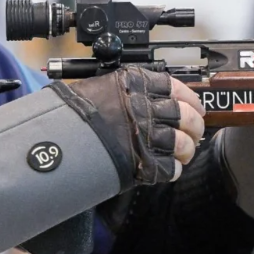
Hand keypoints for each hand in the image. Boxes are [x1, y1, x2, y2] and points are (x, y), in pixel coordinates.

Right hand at [62, 67, 204, 185]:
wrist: (58, 136)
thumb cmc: (76, 111)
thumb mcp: (104, 85)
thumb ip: (131, 89)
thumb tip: (157, 96)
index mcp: (136, 84)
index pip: (176, 87)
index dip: (190, 99)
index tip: (195, 106)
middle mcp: (144, 107)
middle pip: (184, 115)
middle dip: (195, 125)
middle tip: (195, 130)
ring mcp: (144, 134)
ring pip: (181, 142)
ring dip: (187, 149)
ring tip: (184, 152)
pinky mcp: (141, 161)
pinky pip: (168, 167)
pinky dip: (172, 169)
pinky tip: (168, 168)